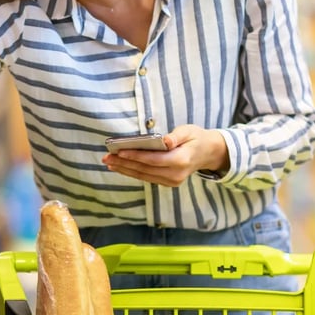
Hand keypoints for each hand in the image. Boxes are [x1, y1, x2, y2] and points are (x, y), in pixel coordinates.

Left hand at [102, 125, 226, 186]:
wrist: (208, 153)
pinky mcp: (168, 182)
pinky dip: (132, 172)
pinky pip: (147, 177)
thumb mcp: (189, 131)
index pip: (153, 159)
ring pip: (143, 176)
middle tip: (107, 158)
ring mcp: (172, 181)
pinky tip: (121, 167)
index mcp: (181, 160)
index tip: (119, 151)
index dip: (135, 156)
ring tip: (109, 163)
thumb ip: (176, 136)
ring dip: (125, 169)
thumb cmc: (196, 138)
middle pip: (145, 169)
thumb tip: (165, 141)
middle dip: (124, 163)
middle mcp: (175, 174)